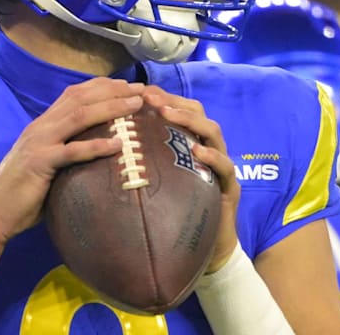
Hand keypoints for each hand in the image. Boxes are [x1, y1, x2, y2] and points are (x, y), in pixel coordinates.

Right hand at [0, 78, 144, 242]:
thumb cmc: (24, 192)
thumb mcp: (48, 163)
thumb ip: (68, 151)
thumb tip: (100, 153)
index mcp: (44, 124)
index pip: (75, 94)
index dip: (104, 86)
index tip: (129, 86)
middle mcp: (42, 126)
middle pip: (81, 98)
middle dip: (113, 90)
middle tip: (141, 89)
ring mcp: (40, 142)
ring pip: (79, 116)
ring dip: (110, 107)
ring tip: (135, 105)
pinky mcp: (40, 163)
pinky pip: (71, 151)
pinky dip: (96, 145)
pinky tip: (117, 144)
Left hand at [141, 86, 240, 273]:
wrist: (207, 249)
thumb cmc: (177, 213)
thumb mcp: (158, 183)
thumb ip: (144, 164)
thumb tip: (108, 148)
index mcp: (190, 144)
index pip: (180, 111)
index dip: (163, 98)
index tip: (139, 91)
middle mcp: (208, 149)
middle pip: (198, 113)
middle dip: (174, 102)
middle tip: (150, 98)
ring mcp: (221, 166)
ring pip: (213, 132)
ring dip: (190, 120)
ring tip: (168, 114)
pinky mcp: (230, 187)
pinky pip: (225, 167)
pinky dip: (212, 157)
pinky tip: (197, 153)